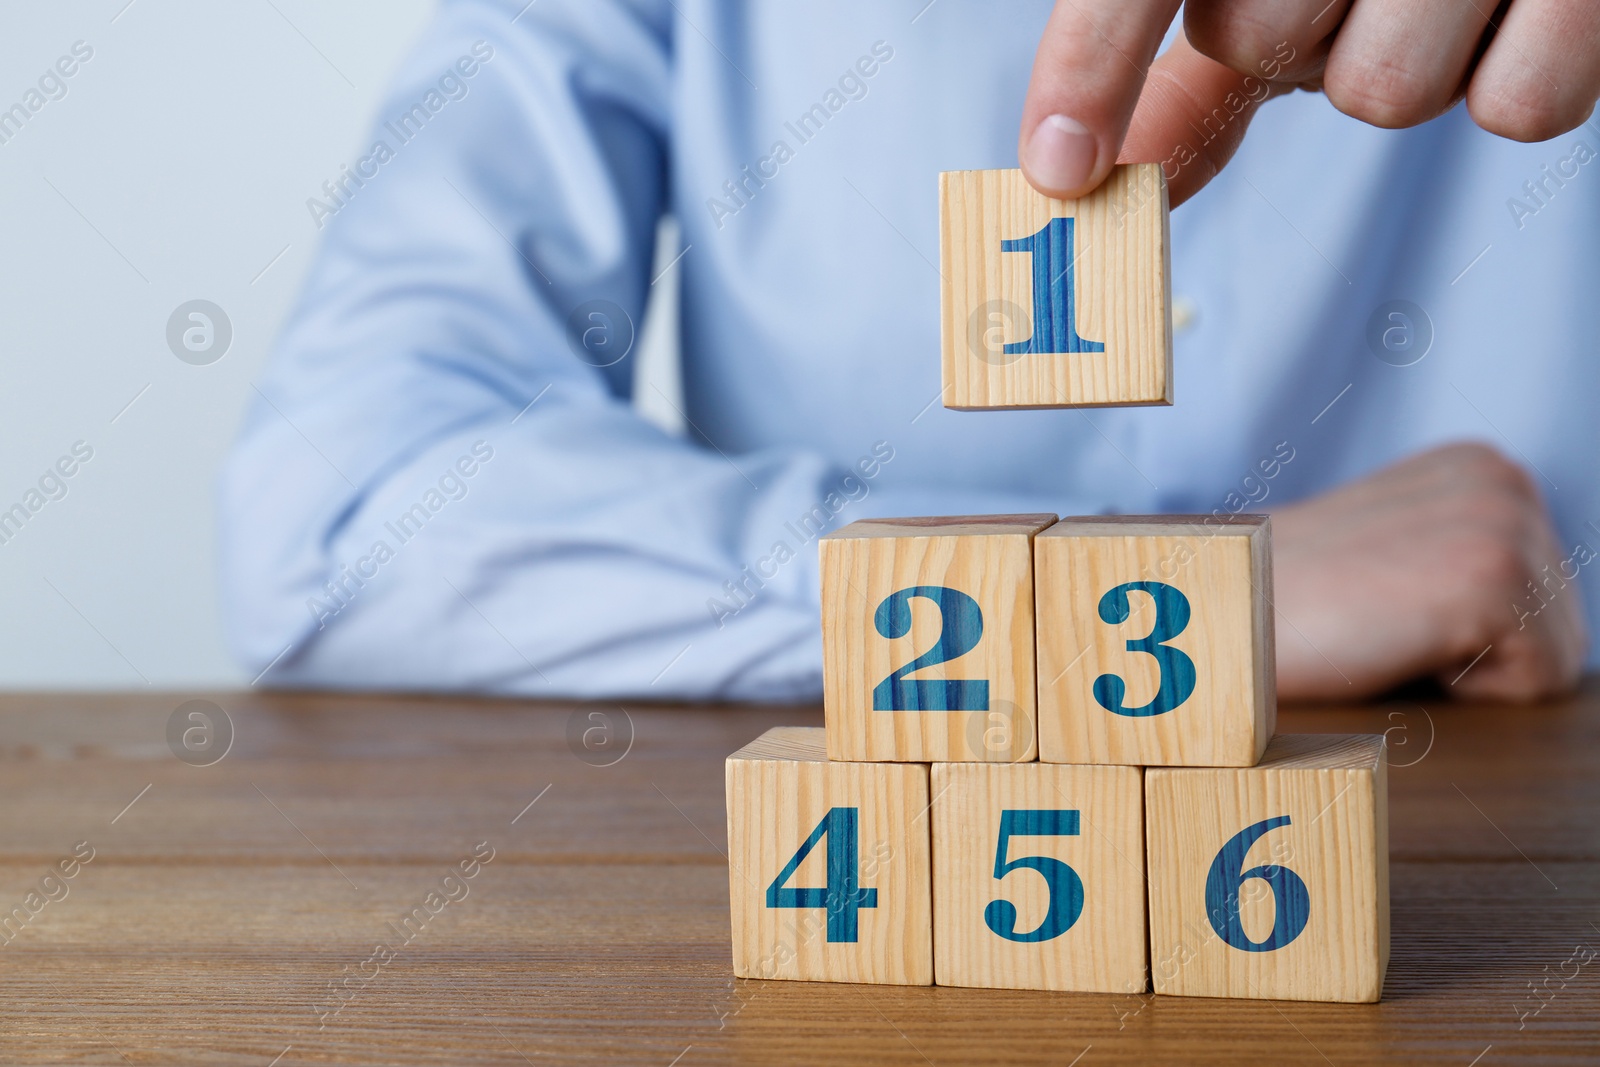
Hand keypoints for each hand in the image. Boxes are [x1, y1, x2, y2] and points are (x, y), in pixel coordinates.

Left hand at [1020, 1, 1599, 205]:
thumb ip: (1185, 72)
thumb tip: (1085, 176)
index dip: (1092, 67)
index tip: (1061, 169)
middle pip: (1261, 46)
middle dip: (1297, 46)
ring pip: (1384, 91)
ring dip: (1407, 65)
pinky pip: (1521, 105)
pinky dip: (1518, 79)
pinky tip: (1519, 9)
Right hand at [1271, 442, 1587, 702]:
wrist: (1215, 615)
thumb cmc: (1284, 605)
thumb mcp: (1393, 551)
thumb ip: (1457, 554)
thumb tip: (1535, 618)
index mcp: (1481, 467)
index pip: (1547, 595)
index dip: (1469, 632)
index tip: (1384, 608)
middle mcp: (1504, 477)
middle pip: (1564, 624)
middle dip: (1481, 652)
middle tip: (1379, 626)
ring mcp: (1502, 522)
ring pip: (1556, 656)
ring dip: (1470, 670)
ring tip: (1385, 634)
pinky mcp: (1493, 577)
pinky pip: (1536, 682)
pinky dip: (1465, 689)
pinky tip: (1393, 646)